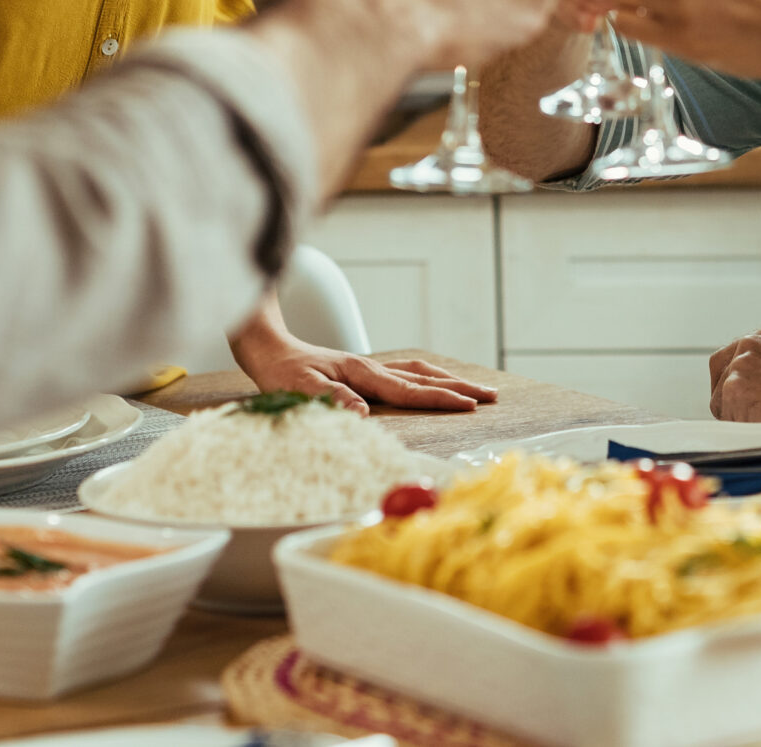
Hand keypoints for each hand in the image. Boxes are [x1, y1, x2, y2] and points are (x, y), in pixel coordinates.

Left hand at [238, 337, 498, 414]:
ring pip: (418, 371)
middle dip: (459, 387)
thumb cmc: (280, 373)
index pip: (409, 389)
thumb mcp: (298, 390)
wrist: (268, 348)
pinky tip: (435, 382)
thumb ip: (330, 400)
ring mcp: (369, 368)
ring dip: (448, 380)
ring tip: (476, 389)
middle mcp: (371, 368)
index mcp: (361, 374)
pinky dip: (429, 377)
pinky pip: (406, 373)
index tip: (470, 406)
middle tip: (492, 397)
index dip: (441, 398)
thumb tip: (363, 412)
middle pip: (424, 376)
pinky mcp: (363, 373)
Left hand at [708, 326, 760, 425]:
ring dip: (739, 418)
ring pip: (722, 401)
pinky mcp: (735, 389)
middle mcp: (750, 343)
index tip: (749, 399)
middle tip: (749, 417)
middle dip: (729, 397)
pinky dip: (743, 431)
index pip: (735, 356)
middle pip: (720, 373)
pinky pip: (727, 420)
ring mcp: (740, 365)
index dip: (740, 382)